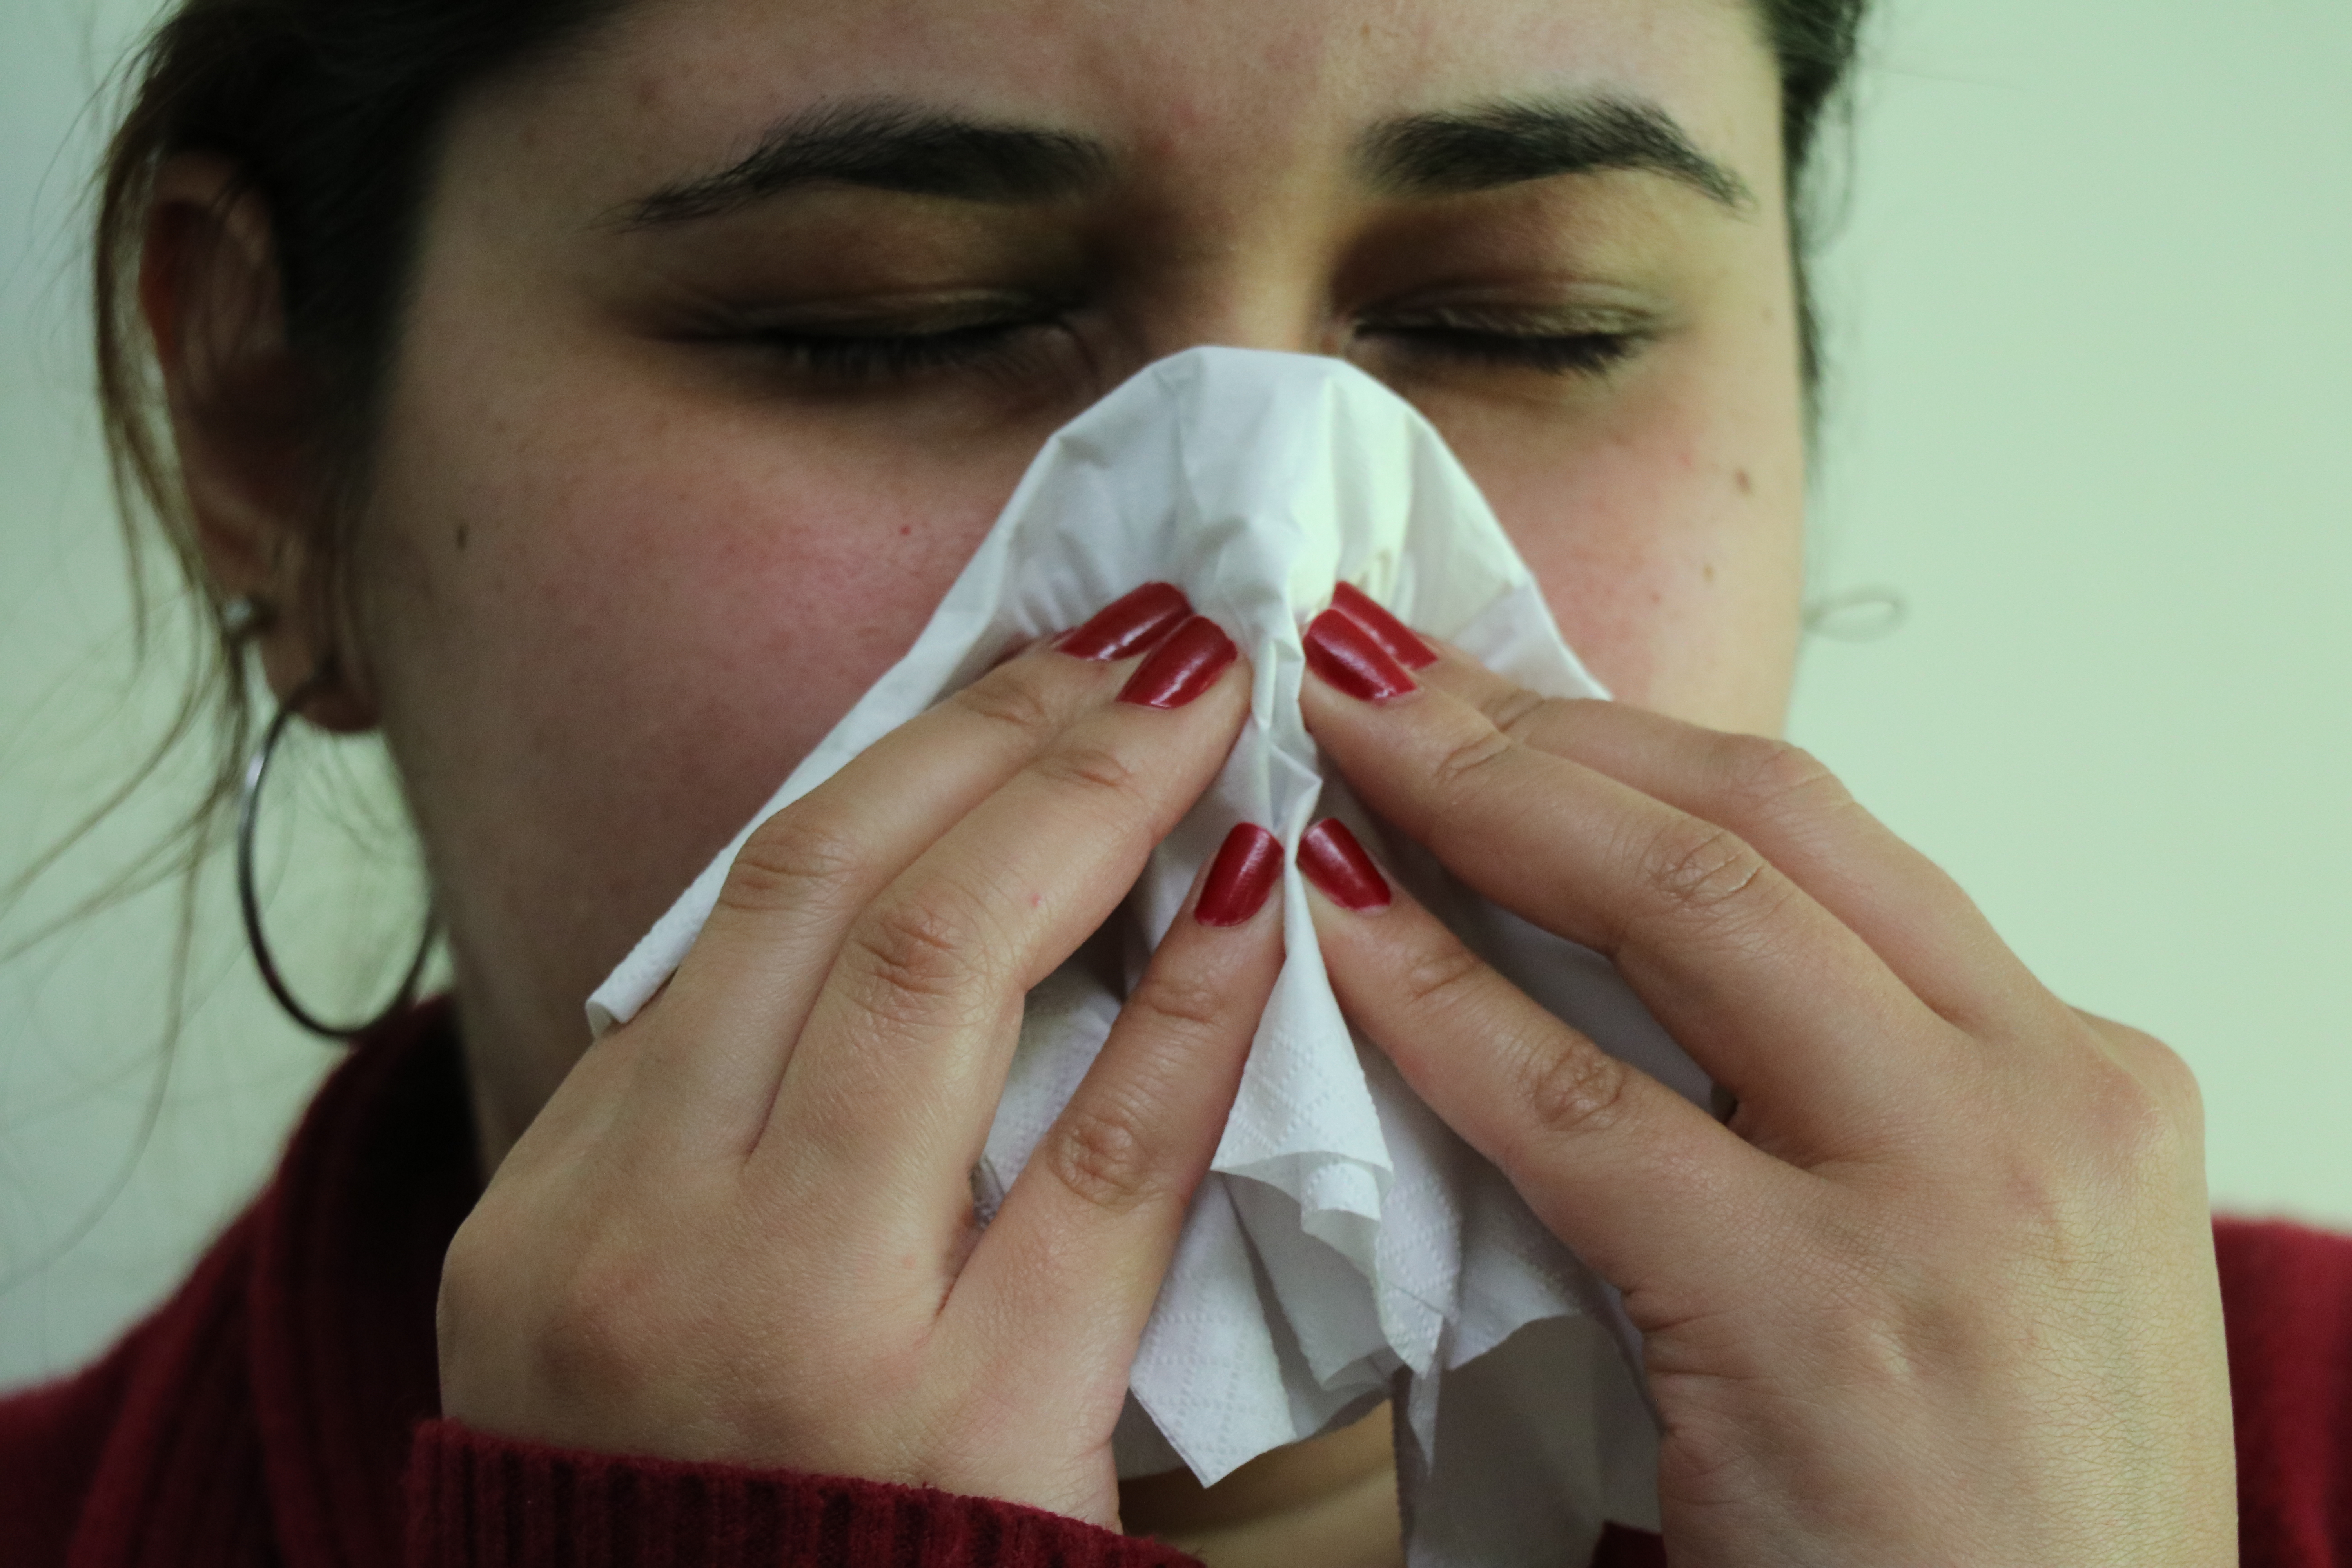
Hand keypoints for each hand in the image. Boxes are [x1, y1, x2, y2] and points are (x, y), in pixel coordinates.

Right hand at [436, 587, 1285, 1527]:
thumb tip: (895, 918)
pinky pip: (1091, 1168)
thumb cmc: (704, 1527)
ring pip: (931, 978)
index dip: (902, 757)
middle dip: (996, 734)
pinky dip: (1180, 1013)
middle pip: (827, 896)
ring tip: (1201, 701)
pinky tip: (1258, 895)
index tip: (1024, 661)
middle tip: (1139, 631)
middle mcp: (640, 1241)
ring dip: (1084, 808)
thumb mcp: (634, 1312)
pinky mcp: (962, 1426)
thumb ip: (726, 1134)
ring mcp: (791, 1330)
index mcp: (551, 1208)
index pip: (739, 909)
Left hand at [1293, 601, 2233, 1566]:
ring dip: (1485, 803)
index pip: (1821, 833)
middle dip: (1540, 725)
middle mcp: (2044, 1099)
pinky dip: (1444, 1001)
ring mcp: (1955, 1198)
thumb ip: (1842, 1095)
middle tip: (1374, 660)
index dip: (1625, 732)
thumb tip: (1622, 946)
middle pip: (1755, 826)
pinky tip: (1336, 923)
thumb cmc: (1985, 1511)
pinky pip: (1591, 1113)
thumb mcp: (1961, 1247)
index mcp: (2077, 1070)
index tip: (1479, 684)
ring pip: (1688, 915)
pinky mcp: (1829, 1319)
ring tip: (1337, 735)